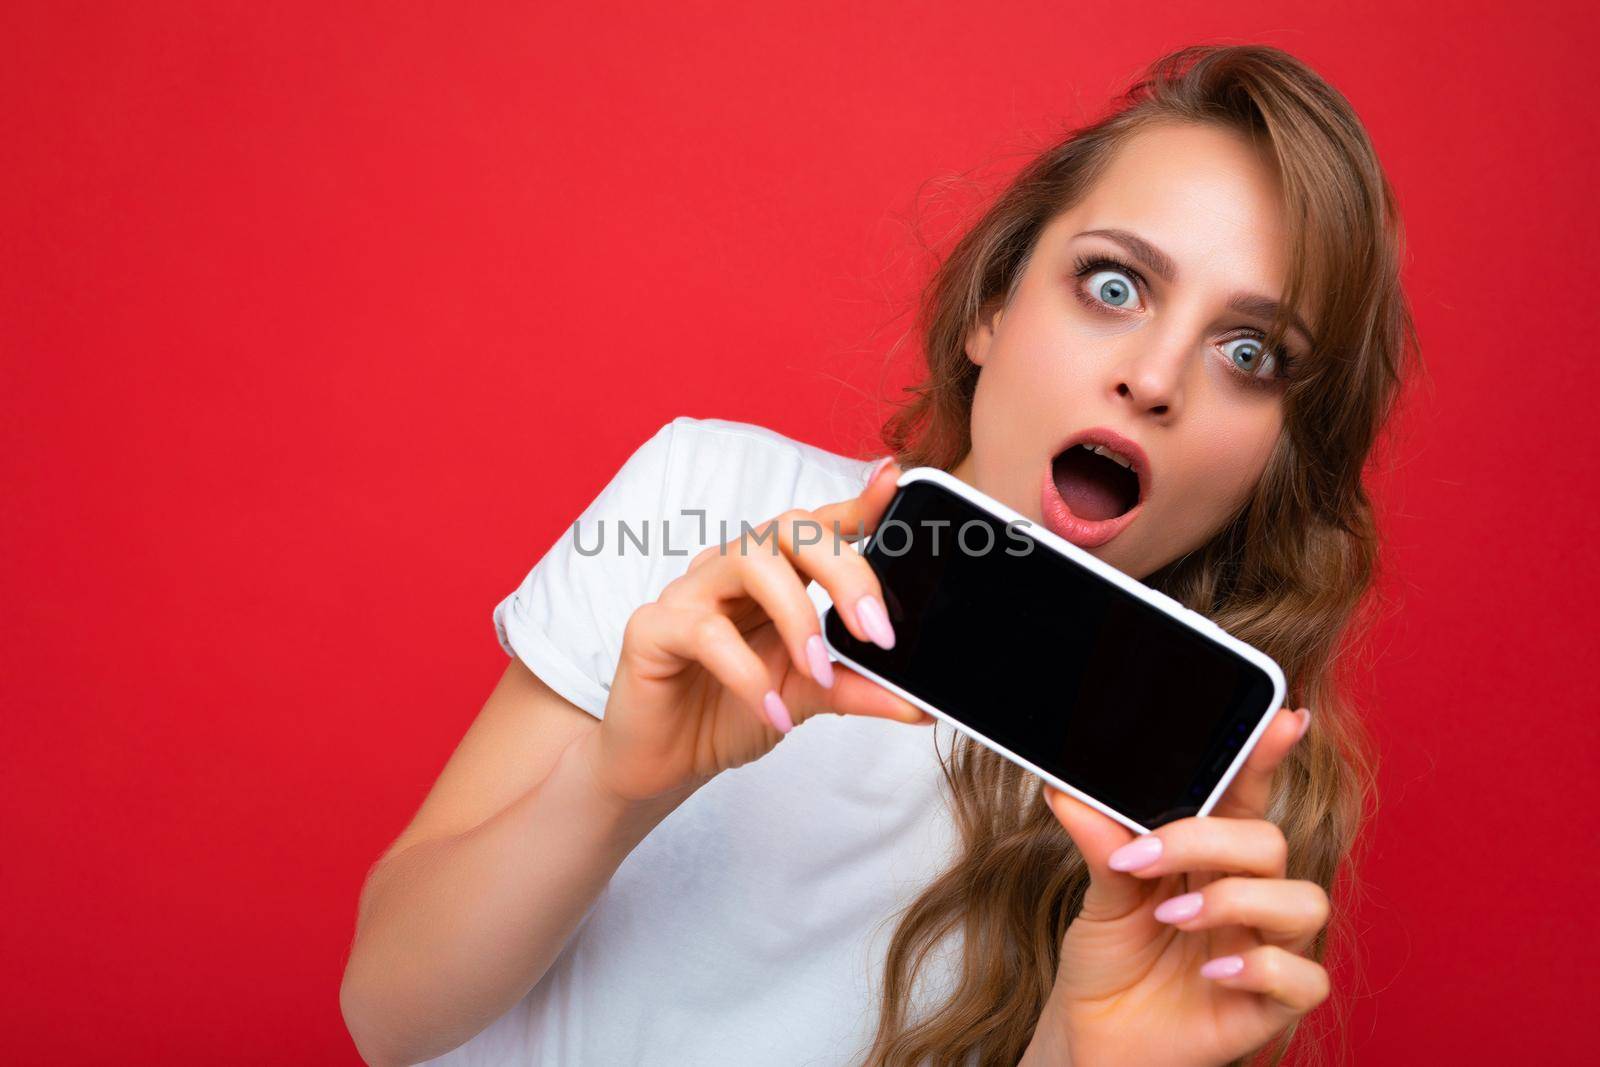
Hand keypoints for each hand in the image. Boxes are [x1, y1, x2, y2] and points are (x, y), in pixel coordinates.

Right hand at [589, 460, 930, 801]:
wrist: (664, 761)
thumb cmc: (729, 710)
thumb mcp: (809, 697)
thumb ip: (859, 689)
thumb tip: (920, 705)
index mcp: (775, 574)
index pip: (819, 525)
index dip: (858, 502)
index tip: (895, 483)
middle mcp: (732, 569)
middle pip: (790, 529)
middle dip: (845, 572)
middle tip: (877, 633)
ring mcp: (689, 593)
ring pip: (747, 561)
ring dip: (796, 615)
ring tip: (817, 671)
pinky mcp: (652, 629)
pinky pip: (703, 630)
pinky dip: (746, 672)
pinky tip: (772, 710)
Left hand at [1032, 707, 1325, 1066]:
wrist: (1091, 1036)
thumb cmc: (1108, 960)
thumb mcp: (1100, 893)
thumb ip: (1101, 842)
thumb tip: (1067, 789)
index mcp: (1211, 855)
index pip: (1247, 795)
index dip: (1267, 755)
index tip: (1281, 718)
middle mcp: (1247, 894)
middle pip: (1269, 842)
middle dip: (1207, 843)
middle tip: (1141, 863)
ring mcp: (1265, 946)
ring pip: (1303, 901)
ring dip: (1235, 900)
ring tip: (1175, 917)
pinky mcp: (1271, 1005)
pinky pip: (1304, 978)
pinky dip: (1261, 967)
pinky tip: (1214, 970)